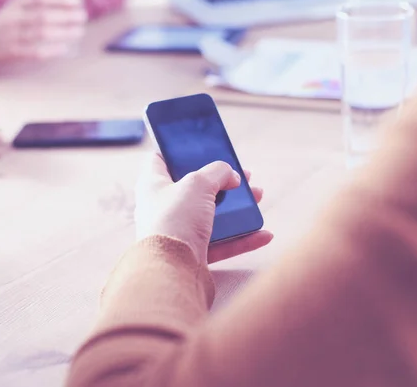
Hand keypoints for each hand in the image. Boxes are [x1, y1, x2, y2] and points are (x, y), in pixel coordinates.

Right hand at [0, 0, 86, 63]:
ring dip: (64, 32)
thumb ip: (35, 3)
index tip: (77, 1)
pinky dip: (52, 50)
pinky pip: (35, 51)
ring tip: (79, 31)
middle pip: (44, 16)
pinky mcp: (14, 52)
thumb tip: (65, 0)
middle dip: (67, 16)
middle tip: (82, 17)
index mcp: (16, 5)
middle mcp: (14, 18)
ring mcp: (13, 36)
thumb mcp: (16, 7)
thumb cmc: (6, 22)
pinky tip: (65, 48)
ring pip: (42, 33)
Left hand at [134, 153, 272, 264]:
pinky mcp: (192, 255)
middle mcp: (162, 207)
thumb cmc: (175, 220)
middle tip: (241, 176)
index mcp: (153, 184)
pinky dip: (243, 238)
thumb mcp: (198, 183)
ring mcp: (178, 232)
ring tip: (259, 197)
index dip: (178, 150)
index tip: (199, 146)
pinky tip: (264, 234)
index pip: (160, 159)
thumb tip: (231, 175)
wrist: (172, 271)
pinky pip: (222, 244)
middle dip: (221, 181)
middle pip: (194, 189)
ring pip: (212, 216)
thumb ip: (217, 172)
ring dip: (237, 208)